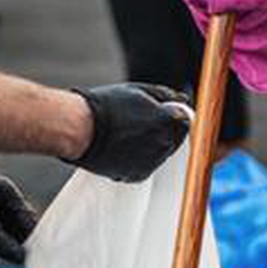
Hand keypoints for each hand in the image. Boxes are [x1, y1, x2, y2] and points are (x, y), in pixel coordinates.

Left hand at [0, 166, 38, 261]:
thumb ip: (1, 240)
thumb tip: (20, 259)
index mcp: (8, 192)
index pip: (28, 219)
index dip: (32, 239)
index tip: (36, 260)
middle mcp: (3, 198)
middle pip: (19, 226)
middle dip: (22, 245)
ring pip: (8, 232)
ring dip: (10, 248)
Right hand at [74, 83, 190, 182]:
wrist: (80, 130)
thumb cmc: (107, 106)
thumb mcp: (139, 91)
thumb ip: (166, 96)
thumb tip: (183, 100)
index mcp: (169, 122)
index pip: (186, 121)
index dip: (174, 115)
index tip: (162, 112)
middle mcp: (164, 145)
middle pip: (174, 139)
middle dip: (163, 130)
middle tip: (139, 121)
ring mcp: (152, 163)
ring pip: (160, 153)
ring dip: (150, 144)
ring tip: (126, 133)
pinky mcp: (137, 176)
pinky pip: (145, 166)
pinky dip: (137, 158)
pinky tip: (121, 147)